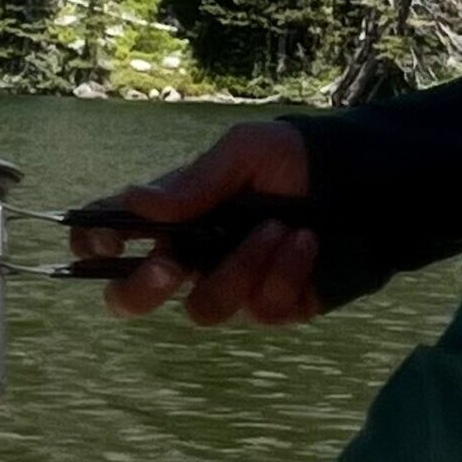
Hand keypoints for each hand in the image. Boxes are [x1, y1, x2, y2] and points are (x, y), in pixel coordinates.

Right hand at [75, 121, 317, 325]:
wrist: (369, 182)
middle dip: (141, 289)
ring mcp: (230, 287)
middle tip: (169, 265)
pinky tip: (306, 241)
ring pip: (204, 308)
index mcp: (171, 217)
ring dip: (240, 267)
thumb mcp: (244, 151)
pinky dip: (285, 272)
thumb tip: (134, 203)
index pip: (107, 237)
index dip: (92, 244)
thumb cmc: (296, 158)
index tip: (109, 241)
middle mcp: (190, 257)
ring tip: (281, 227)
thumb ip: (192, 182)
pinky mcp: (273, 308)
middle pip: (131, 298)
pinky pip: (261, 309)